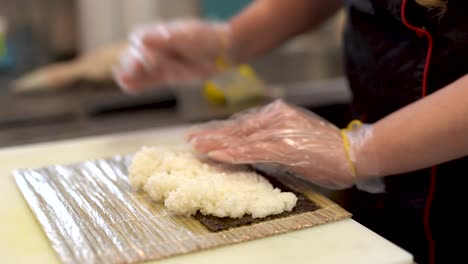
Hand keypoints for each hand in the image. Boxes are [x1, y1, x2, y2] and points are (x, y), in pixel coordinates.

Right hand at [113, 20, 232, 92]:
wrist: (222, 54)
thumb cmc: (205, 39)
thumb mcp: (187, 37)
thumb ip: (165, 40)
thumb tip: (143, 40)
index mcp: (159, 33)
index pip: (140, 38)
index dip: (140, 46)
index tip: (146, 53)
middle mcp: (156, 47)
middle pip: (135, 54)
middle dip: (134, 61)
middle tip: (137, 67)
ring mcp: (159, 63)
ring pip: (138, 69)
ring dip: (130, 74)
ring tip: (124, 79)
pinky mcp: (163, 77)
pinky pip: (146, 81)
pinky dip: (136, 84)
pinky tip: (127, 86)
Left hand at [187, 99, 360, 189]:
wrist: (353, 152)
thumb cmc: (326, 149)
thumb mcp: (296, 137)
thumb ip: (272, 139)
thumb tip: (250, 149)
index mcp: (278, 113)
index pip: (243, 122)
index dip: (221, 129)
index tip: (204, 134)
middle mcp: (275, 118)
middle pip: (237, 127)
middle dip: (212, 134)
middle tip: (191, 140)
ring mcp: (279, 131)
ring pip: (240, 138)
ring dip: (217, 144)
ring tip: (197, 148)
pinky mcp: (284, 147)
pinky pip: (252, 151)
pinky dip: (233, 154)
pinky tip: (218, 156)